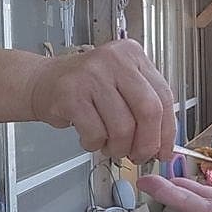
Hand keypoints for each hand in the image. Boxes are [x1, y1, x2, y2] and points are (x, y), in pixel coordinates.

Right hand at [31, 39, 174, 161]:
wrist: (43, 82)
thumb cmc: (85, 88)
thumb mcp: (120, 85)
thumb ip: (143, 107)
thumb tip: (163, 144)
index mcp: (132, 55)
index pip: (164, 96)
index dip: (167, 131)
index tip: (164, 150)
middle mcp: (113, 60)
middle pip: (148, 111)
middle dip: (147, 143)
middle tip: (139, 156)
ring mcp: (91, 76)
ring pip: (122, 127)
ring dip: (118, 148)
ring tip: (110, 146)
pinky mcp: (71, 95)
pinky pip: (96, 133)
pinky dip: (94, 144)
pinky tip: (89, 137)